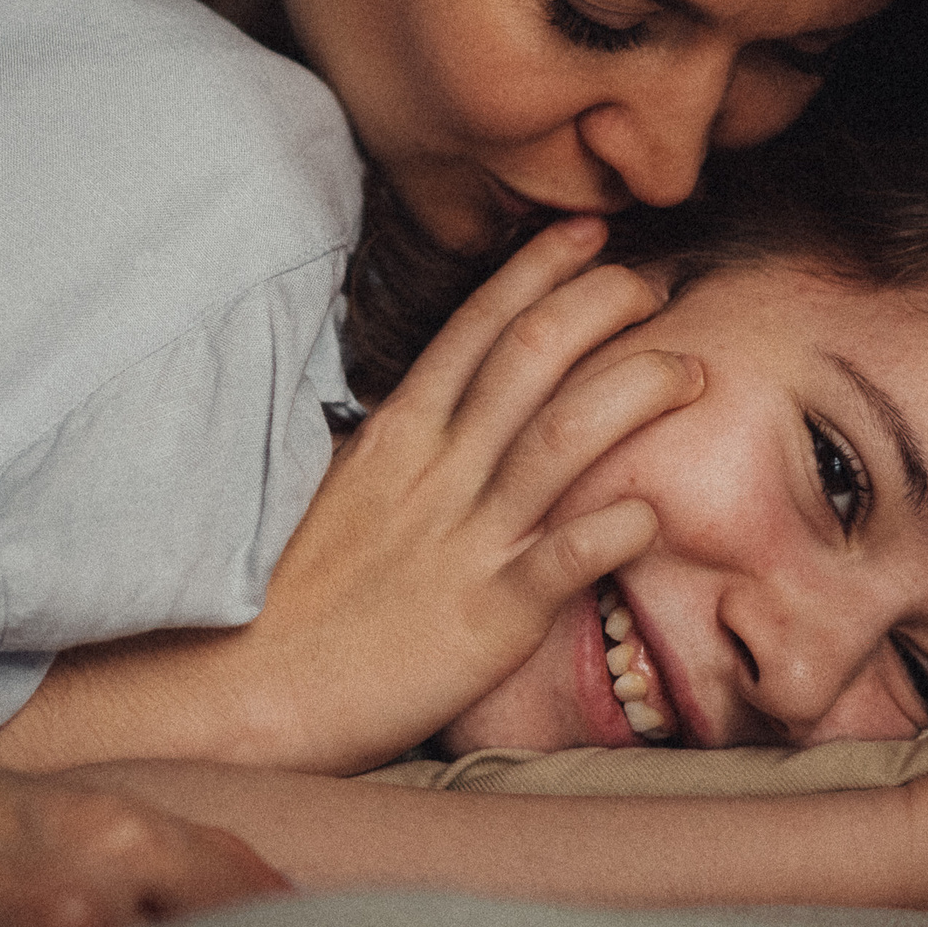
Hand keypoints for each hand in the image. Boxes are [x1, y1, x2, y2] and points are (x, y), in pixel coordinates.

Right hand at [217, 218, 701, 772]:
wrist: (236, 694)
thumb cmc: (282, 600)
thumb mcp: (339, 496)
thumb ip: (396, 453)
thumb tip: (436, 417)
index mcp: (398, 436)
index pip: (480, 325)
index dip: (543, 269)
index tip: (593, 232)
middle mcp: (436, 472)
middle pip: (535, 353)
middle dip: (607, 303)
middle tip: (660, 287)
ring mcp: (464, 540)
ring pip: (567, 436)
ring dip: (638, 389)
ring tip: (691, 371)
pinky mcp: (488, 616)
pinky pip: (567, 557)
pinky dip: (619, 526)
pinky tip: (655, 512)